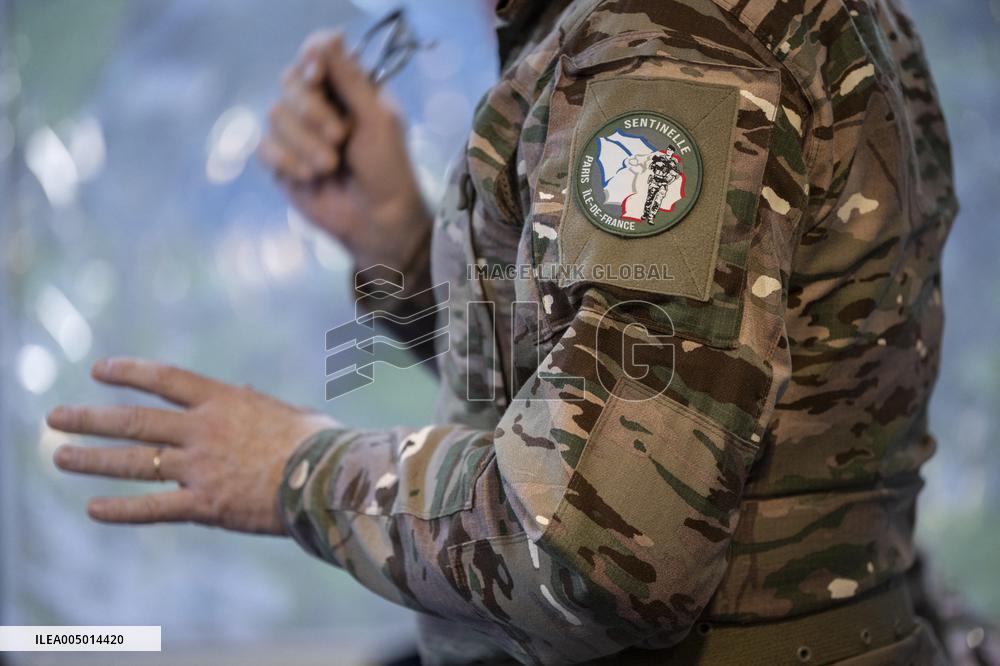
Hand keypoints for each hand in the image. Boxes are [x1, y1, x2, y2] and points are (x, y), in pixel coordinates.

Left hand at [47, 358, 336, 534]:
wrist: (328, 477)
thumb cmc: (320, 442)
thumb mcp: (287, 412)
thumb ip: (258, 404)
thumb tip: (244, 391)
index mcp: (225, 402)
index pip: (165, 380)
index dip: (128, 373)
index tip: (98, 371)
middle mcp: (203, 431)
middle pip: (136, 421)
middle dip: (91, 418)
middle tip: (56, 417)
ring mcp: (201, 468)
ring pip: (135, 462)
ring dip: (94, 459)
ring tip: (61, 457)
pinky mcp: (206, 505)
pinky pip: (154, 508)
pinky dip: (122, 509)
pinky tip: (93, 509)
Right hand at [259, 31, 430, 269]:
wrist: (378, 219)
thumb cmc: (388, 169)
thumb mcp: (378, 120)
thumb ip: (352, 80)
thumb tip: (330, 38)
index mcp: (347, 87)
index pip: (317, 53)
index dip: (312, 58)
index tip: (317, 74)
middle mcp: (319, 103)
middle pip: (290, 81)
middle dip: (312, 110)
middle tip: (340, 138)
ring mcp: (297, 132)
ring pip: (275, 115)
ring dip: (304, 142)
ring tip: (331, 166)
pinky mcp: (281, 161)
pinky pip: (265, 147)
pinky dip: (287, 160)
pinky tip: (310, 176)